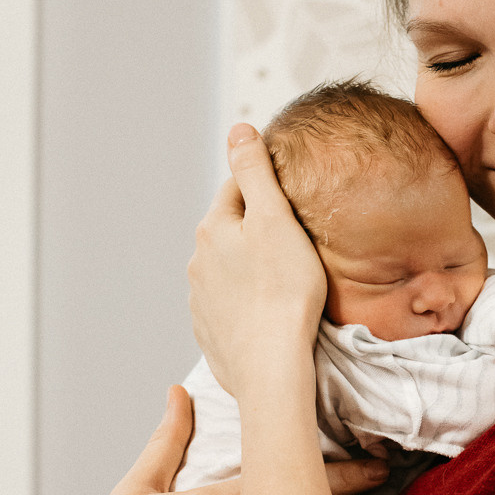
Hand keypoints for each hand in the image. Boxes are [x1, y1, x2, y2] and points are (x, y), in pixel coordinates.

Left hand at [187, 125, 327, 399]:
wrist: (271, 365)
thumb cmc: (284, 291)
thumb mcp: (274, 218)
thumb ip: (255, 171)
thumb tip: (238, 129)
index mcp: (213, 229)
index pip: (238, 191)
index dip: (267, 191)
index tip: (291, 202)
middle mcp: (199, 262)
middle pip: (232, 231)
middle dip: (258, 231)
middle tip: (296, 243)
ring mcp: (202, 300)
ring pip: (229, 270)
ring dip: (251, 268)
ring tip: (286, 281)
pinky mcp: (211, 332)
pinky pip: (231, 306)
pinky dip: (248, 303)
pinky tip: (271, 312)